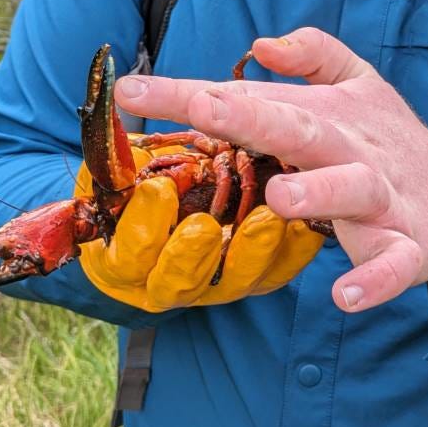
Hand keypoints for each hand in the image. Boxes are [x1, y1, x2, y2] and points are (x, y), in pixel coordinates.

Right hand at [77, 146, 323, 311]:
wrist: (184, 188)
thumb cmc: (139, 177)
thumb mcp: (122, 167)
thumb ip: (121, 162)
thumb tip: (130, 145)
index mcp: (127, 260)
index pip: (130, 253)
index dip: (142, 225)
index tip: (157, 189)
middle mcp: (172, 280)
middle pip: (180, 280)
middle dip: (191, 254)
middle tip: (204, 226)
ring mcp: (219, 280)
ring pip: (237, 279)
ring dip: (252, 251)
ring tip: (267, 219)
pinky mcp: (261, 271)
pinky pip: (281, 267)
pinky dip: (294, 247)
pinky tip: (306, 221)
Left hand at [112, 28, 427, 316]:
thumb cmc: (392, 142)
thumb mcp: (361, 87)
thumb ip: (314, 55)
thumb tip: (263, 42)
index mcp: (328, 116)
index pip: (252, 100)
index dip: (192, 94)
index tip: (131, 91)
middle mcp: (352, 151)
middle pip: (301, 130)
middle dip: (252, 118)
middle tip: (202, 107)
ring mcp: (384, 200)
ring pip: (352, 192)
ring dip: (319, 193)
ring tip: (281, 198)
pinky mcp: (410, 246)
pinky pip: (391, 266)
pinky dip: (372, 280)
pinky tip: (344, 295)